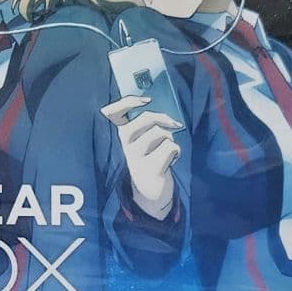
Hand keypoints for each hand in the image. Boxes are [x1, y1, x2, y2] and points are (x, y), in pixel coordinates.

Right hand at [100, 95, 181, 220]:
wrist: (150, 190)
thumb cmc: (151, 156)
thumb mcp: (144, 140)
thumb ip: (149, 124)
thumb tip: (165, 114)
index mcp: (122, 133)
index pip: (114, 112)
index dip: (127, 102)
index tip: (145, 100)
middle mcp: (126, 144)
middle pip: (146, 118)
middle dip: (163, 117)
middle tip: (172, 123)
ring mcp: (136, 157)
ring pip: (161, 132)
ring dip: (170, 138)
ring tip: (167, 147)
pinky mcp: (151, 169)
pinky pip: (170, 148)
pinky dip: (176, 151)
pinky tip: (172, 158)